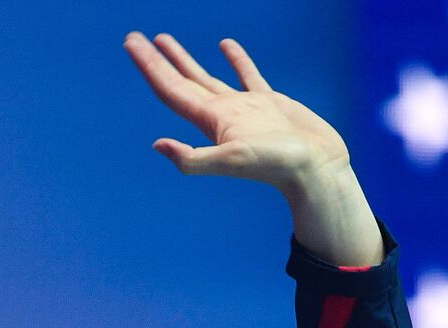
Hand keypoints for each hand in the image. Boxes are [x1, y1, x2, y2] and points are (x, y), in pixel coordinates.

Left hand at [122, 32, 351, 194]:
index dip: (150, 66)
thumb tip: (158, 145)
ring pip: (208, 78)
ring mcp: (246, 109)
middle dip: (158, 60)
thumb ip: (194, 158)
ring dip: (186, 61)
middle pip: (182, 82)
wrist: (317, 170)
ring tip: (166, 41)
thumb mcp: (231, 160)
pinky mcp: (270, 104)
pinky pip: (247, 75)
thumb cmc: (277, 165)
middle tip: (136, 38)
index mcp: (212, 121)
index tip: (131, 42)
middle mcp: (223, 114)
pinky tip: (226, 45)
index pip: (171, 90)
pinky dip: (236, 59)